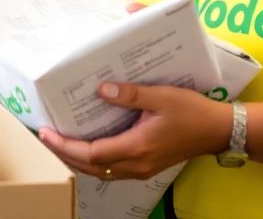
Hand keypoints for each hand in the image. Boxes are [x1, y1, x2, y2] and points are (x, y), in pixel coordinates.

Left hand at [38, 82, 230, 180]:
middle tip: (44, 135)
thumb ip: (130, 95)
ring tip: (59, 141)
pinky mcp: (146, 167)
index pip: (90, 154)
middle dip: (63, 153)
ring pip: (100, 171)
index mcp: (136, 148)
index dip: (64, 145)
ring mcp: (141, 169)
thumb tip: (101, 90)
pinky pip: (111, 169)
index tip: (45, 132)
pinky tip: (86, 146)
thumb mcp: (161, 97)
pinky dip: (93, 161)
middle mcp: (135, 164)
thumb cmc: (191, 111)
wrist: (217, 130)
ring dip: (77, 159)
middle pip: (90, 167)